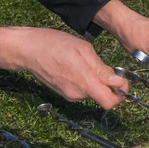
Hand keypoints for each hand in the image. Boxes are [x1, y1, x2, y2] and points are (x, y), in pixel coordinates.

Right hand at [0, 27, 128, 109]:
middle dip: (110, 87)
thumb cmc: (55, 45)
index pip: (111, 102)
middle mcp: (78, 94)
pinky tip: (78, 68)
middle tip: (108, 71)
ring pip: (93, 93)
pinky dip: (86, 82)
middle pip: (103, 98)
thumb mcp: (83, 50)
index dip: (121, 93)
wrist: (27, 50)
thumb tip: (116, 81)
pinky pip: (83, 91)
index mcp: (86, 83)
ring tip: (88, 64)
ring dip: (97, 82)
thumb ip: (101, 69)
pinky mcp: (64, 93)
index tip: (122, 80)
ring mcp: (70, 95)